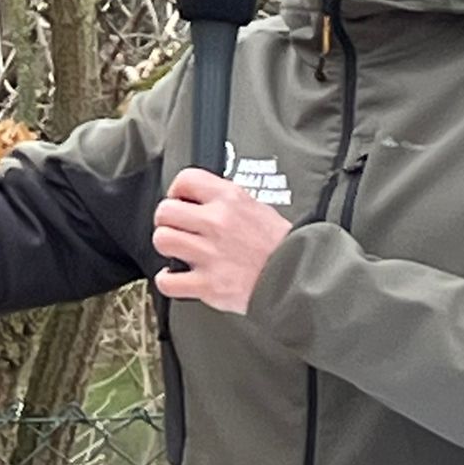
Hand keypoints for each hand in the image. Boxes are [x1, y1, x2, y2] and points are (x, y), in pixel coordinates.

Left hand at [151, 168, 291, 312]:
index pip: (185, 180)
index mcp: (230, 199)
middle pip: (165, 211)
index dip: (177, 190)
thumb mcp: (257, 207)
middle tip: (177, 228)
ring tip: (179, 251)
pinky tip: (176, 277)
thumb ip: (225, 201)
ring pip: (162, 240)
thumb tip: (198, 198)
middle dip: (167, 221)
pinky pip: (167, 281)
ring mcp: (211, 254)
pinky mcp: (208, 284)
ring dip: (167, 247)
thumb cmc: (281, 246)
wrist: (301, 278)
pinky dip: (167, 281)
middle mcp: (217, 223)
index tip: (179, 200)